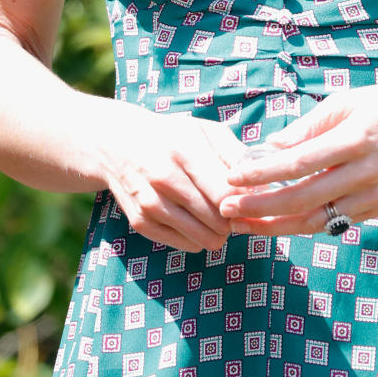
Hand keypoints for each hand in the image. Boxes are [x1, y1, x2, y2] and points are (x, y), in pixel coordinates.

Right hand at [99, 104, 249, 251]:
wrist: (117, 144)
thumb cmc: (172, 136)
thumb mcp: (204, 130)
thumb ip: (235, 153)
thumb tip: (260, 182)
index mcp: (184, 149)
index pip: (226, 193)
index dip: (244, 201)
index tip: (249, 197)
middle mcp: (163, 177)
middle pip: (217, 219)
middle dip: (234, 219)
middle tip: (236, 209)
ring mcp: (149, 203)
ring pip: (204, 238)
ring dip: (219, 232)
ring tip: (219, 216)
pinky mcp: (141, 223)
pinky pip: (186, 246)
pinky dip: (199, 238)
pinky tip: (197, 220)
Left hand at [218, 84, 377, 235]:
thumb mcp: (346, 103)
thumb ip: (307, 127)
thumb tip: (268, 147)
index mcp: (356, 139)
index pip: (300, 162)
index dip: (263, 172)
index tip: (233, 175)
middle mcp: (365, 174)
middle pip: (303, 198)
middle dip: (260, 206)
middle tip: (226, 207)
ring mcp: (371, 197)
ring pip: (314, 220)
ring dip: (274, 224)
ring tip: (241, 222)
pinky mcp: (373, 211)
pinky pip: (329, 222)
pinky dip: (298, 224)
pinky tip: (271, 220)